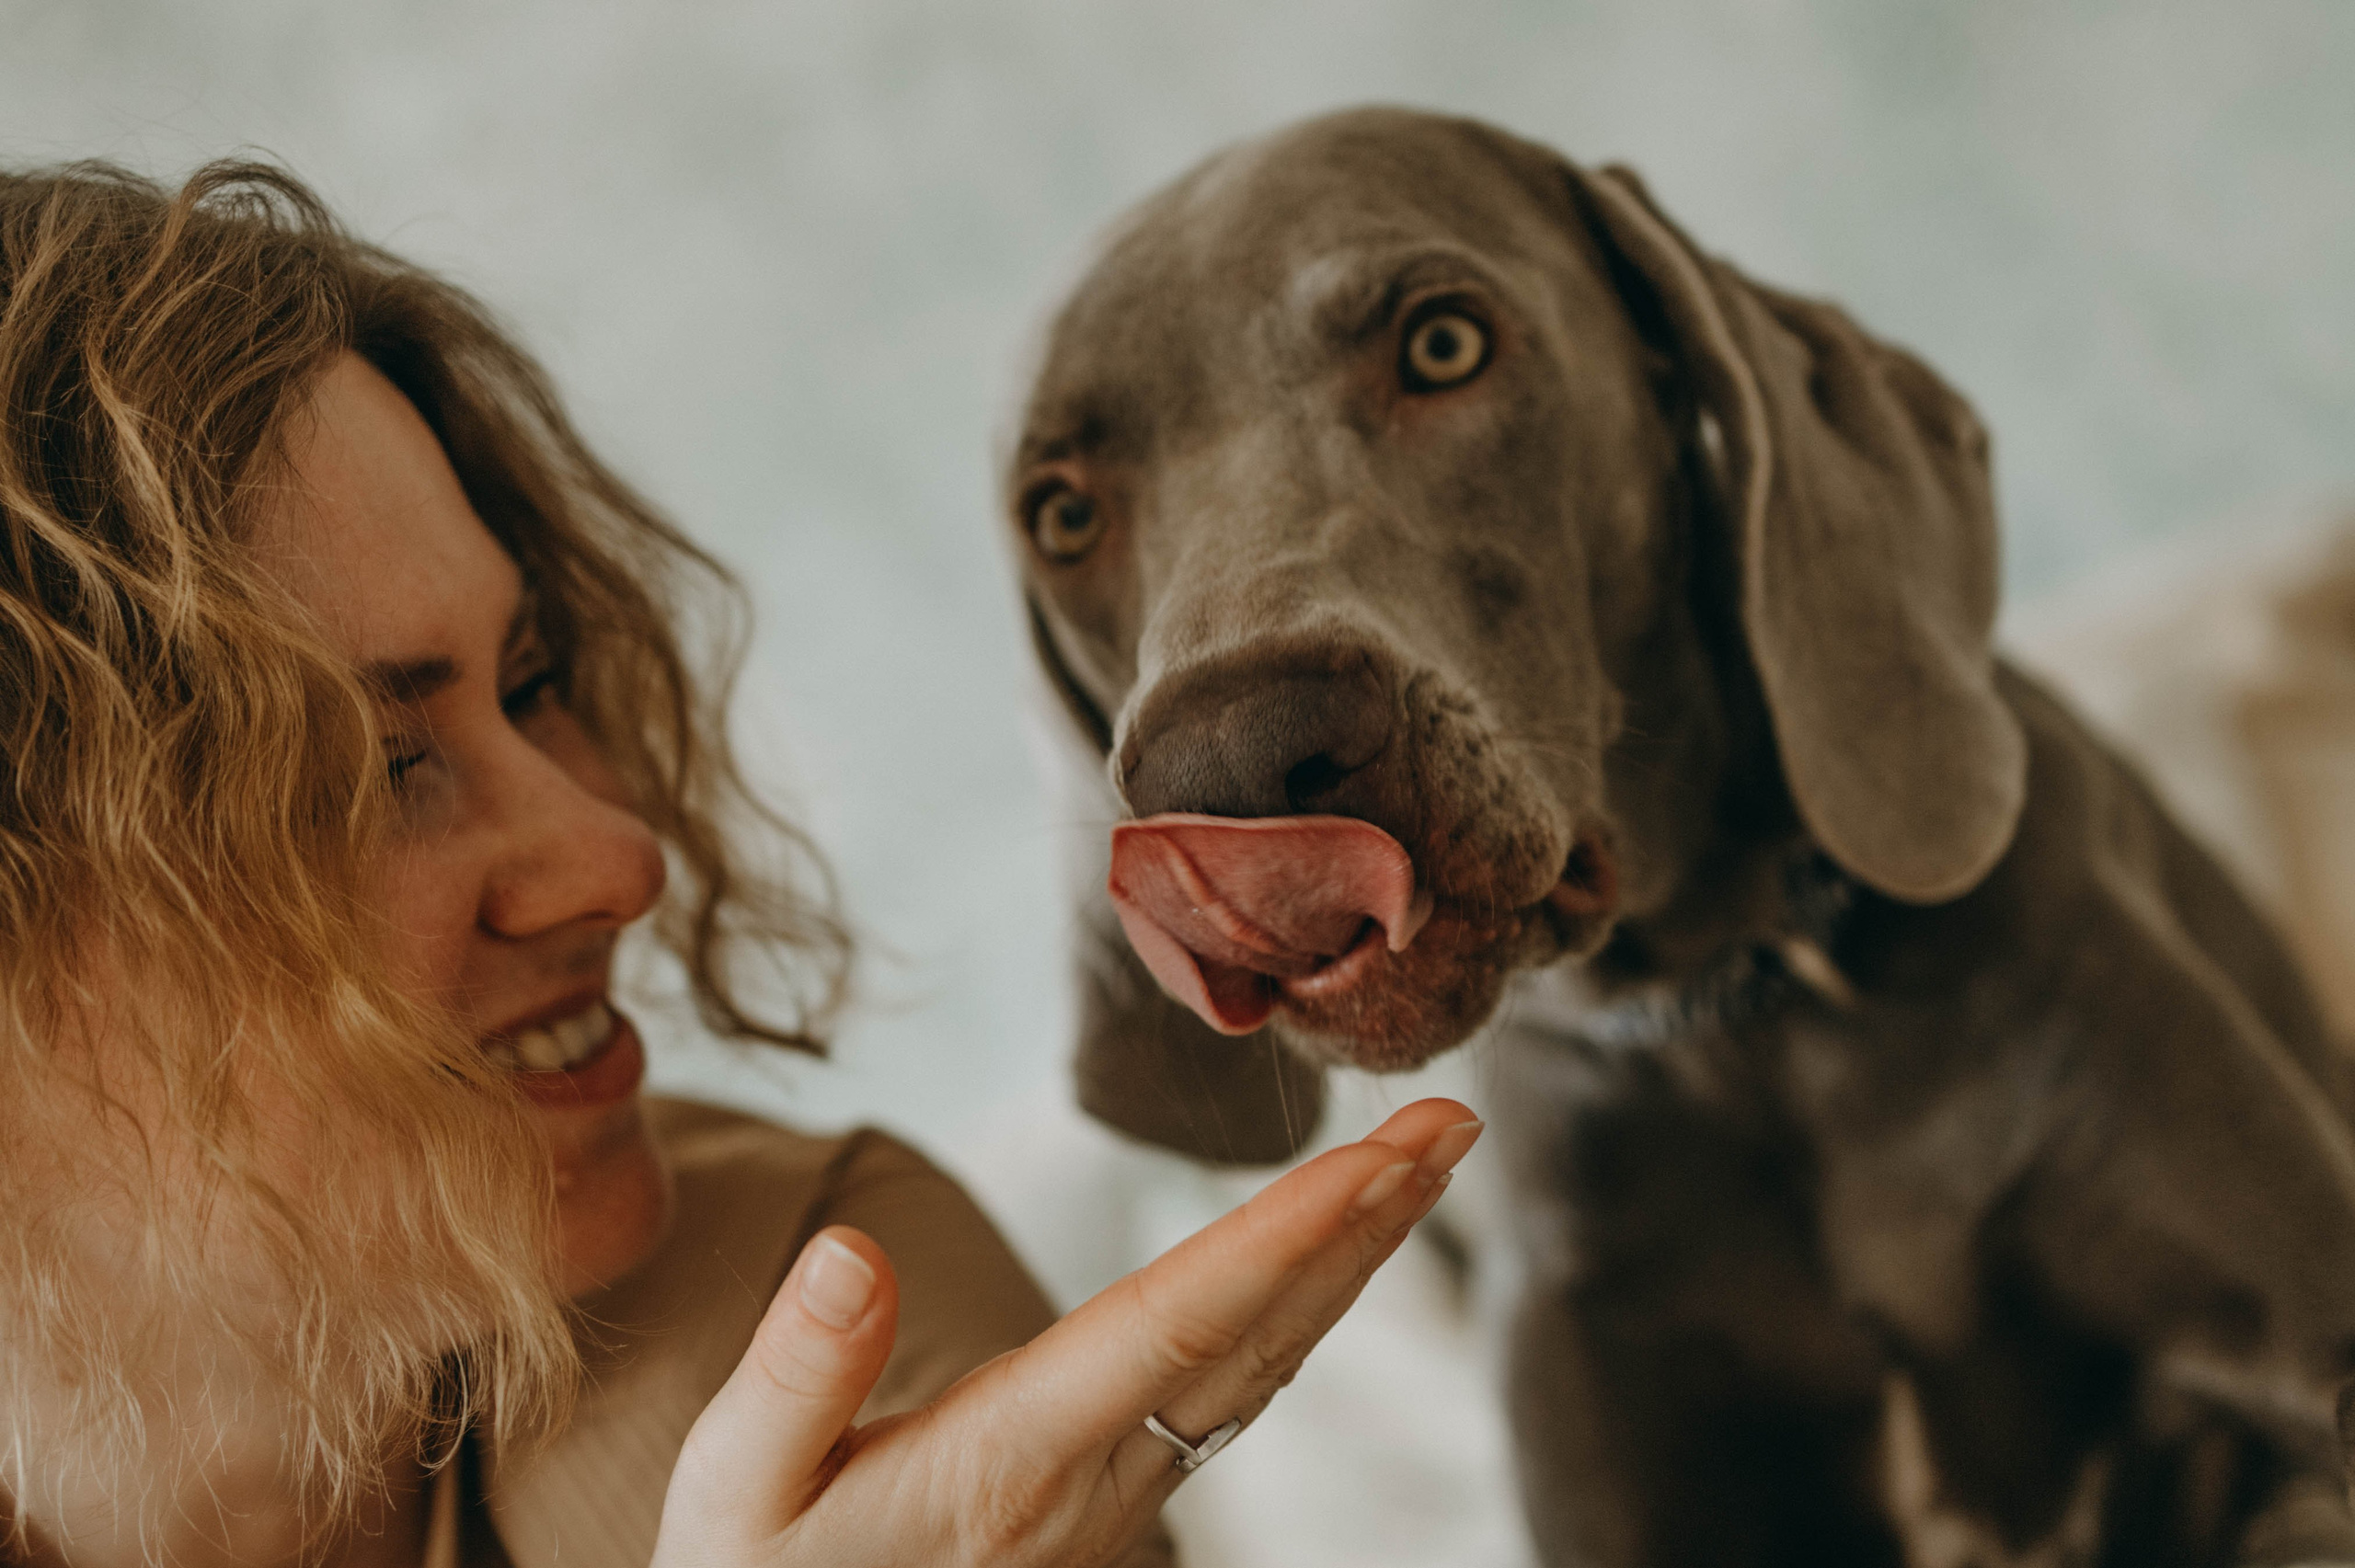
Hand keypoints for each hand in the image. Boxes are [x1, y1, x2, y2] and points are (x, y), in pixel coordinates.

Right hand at [651, 1098, 1481, 1567]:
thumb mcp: (737, 1498)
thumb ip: (797, 1377)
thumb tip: (853, 1252)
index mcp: (1013, 1458)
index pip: (1177, 1326)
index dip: (1284, 1239)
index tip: (1374, 1161)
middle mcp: (1092, 1476)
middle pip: (1260, 1334)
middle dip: (1364, 1225)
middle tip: (1452, 1125)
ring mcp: (1114, 1495)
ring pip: (1262, 1365)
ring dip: (1347, 1262)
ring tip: (1414, 1171)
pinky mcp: (1106, 1499)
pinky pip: (1231, 1392)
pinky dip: (1292, 1314)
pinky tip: (1318, 1273)